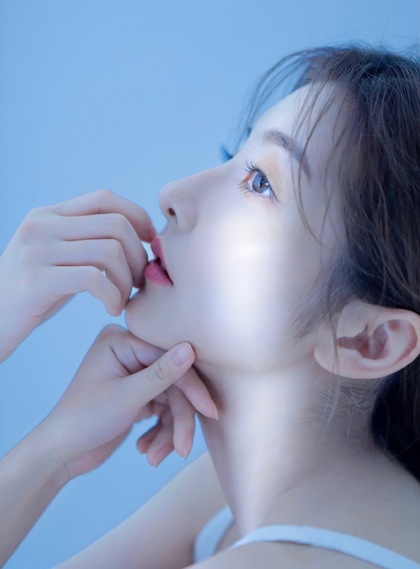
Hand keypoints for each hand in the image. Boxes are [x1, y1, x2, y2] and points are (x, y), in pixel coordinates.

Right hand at [0, 189, 155, 361]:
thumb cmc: (31, 296)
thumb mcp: (56, 259)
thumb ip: (85, 242)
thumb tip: (136, 235)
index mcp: (48, 216)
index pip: (105, 199)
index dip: (137, 216)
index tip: (150, 242)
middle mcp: (41, 225)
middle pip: (116, 225)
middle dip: (139, 255)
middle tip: (139, 282)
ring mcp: (37, 250)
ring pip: (110, 251)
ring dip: (128, 279)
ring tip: (124, 298)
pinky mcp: (37, 280)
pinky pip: (95, 279)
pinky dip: (114, 296)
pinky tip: (112, 309)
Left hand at [40, 325, 217, 479]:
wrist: (61, 455)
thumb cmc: (84, 421)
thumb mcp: (126, 398)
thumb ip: (161, 374)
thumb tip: (190, 349)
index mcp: (120, 341)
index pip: (168, 358)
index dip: (190, 387)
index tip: (210, 411)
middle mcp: (129, 352)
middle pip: (173, 382)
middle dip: (178, 419)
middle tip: (183, 448)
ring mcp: (134, 373)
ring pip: (172, 399)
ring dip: (168, 431)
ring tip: (154, 458)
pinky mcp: (139, 393)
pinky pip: (164, 409)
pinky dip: (160, 432)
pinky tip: (147, 451)